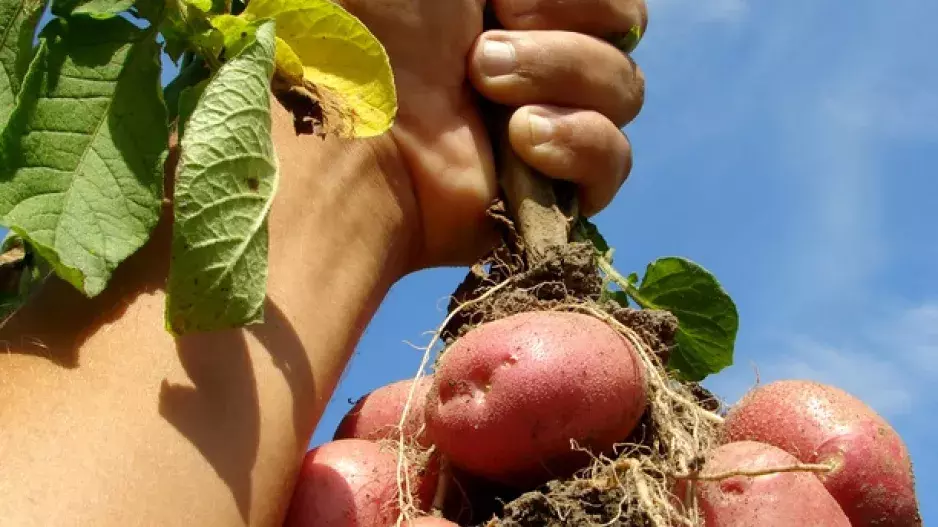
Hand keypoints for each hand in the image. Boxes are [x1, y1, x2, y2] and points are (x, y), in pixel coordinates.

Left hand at [338, 0, 646, 270]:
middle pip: (625, 27)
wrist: (348, 131)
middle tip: (480, 51)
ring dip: (563, 74)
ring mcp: (548, 121)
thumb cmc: (374, 28)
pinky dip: (580, 143)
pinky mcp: (552, 189)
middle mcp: (538, 57)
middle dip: (563, 26)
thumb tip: (521, 4)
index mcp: (514, 6)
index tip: (504, 1)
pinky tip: (524, 141)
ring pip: (626, 87)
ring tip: (484, 89)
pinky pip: (614, 159)